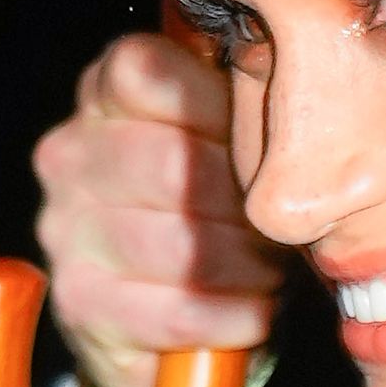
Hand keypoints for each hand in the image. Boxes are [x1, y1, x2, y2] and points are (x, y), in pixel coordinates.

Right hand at [34, 34, 282, 386]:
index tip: (274, 142)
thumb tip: (319, 90)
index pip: (148, 72)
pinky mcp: (81, 304)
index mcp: (110, 92)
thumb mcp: (242, 136)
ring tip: (277, 265)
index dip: (223, 107)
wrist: (187, 311)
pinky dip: (235, 314)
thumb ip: (259, 102)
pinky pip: (178, 310)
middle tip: (291, 221)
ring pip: (178, 243)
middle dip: (249, 201)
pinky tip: (257, 307)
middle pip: (170, 164)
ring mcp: (66, 229)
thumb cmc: (230, 202)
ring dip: (249, 263)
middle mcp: (72, 152)